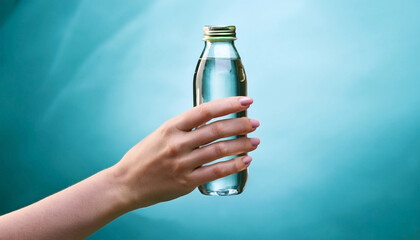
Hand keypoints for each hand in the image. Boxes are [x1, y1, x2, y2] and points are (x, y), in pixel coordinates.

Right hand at [113, 96, 259, 208]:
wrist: (125, 183)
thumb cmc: (145, 156)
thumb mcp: (161, 134)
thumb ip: (185, 128)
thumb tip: (212, 121)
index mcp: (171, 127)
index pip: (205, 110)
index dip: (228, 104)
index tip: (246, 101)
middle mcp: (177, 143)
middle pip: (217, 130)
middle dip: (240, 124)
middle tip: (255, 123)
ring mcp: (182, 163)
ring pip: (219, 150)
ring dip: (242, 145)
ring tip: (255, 142)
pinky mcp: (186, 182)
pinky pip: (216, 172)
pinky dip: (234, 165)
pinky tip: (245, 161)